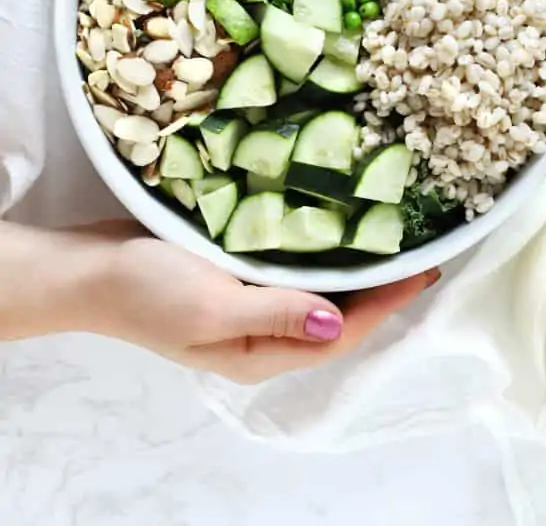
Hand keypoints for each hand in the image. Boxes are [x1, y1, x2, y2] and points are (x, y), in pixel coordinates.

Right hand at [0, 221, 437, 382]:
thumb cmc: (148, 290)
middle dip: (379, 285)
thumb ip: (277, 313)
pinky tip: (333, 223)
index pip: (342, 330)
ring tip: (390, 233)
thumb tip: (339, 319)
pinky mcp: (235, 273)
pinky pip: (290, 265)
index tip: (426, 269)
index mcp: (262, 351)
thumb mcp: (213, 307)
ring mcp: (249, 301)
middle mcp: (263, 331)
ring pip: (317, 287)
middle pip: (337, 312)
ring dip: (352, 264)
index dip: (387, 302)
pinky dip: (318, 248)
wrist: (90, 268)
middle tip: (419, 245)